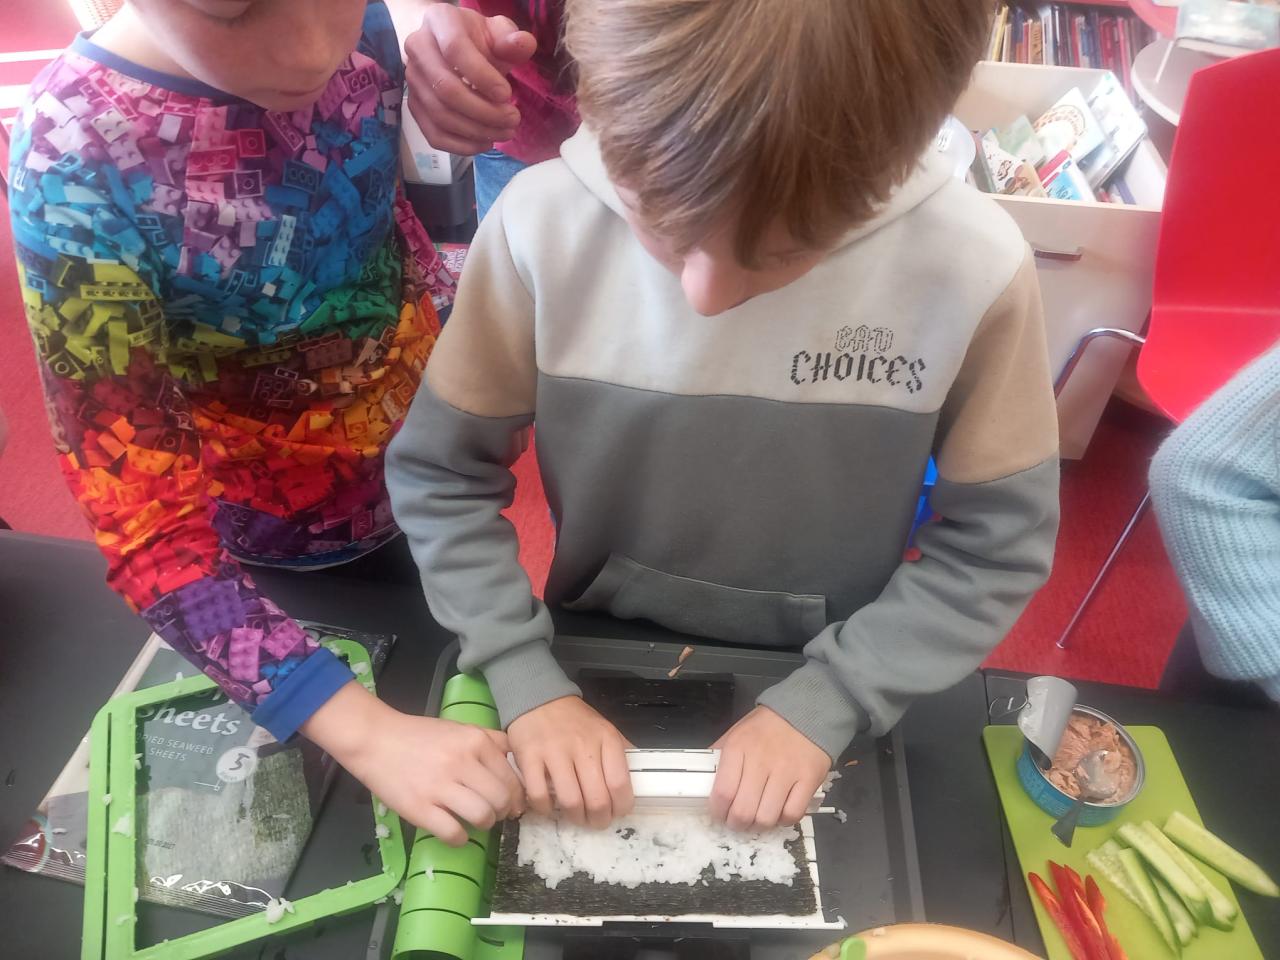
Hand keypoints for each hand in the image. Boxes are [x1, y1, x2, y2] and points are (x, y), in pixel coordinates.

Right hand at [301, 680, 522, 844]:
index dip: (516, 795)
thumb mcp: (459, 728)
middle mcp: (462, 763)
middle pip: (502, 799)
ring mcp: (440, 787)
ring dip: (485, 824)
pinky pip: (454, 833)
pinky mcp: (420, 809)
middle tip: (495, 813)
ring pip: (483, 816)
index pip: (511, 777)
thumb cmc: (419, 735)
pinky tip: (456, 832)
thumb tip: (514, 759)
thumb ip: (489, 740)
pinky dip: (460, 838)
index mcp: (475, 741)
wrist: (376, 739)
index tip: (512, 803)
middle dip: (504, 811)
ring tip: (477, 821)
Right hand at [405, 2, 536, 153]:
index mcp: (438, 22)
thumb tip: (524, 45)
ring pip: (440, 116)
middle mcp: (417, 50)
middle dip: (484, 111)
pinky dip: (462, 145)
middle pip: (446, 89)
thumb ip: (511, 39)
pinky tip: (485, 142)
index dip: (482, 77)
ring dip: (477, 131)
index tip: (507, 94)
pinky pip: (434, 134)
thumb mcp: (496, 31)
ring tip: (505, 131)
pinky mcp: (414, 107)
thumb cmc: (476, 38)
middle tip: (512, 119)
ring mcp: (412, 81)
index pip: (455, 50)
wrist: (448, 45)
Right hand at [507, 696, 633, 828]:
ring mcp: (554, 751)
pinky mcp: (529, 757)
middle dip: (599, 819)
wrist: (539, 698)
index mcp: (606, 739)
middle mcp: (583, 745)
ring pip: (570, 801)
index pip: (620, 784)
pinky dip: (545, 809)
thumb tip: (640, 778)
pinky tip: (549, 806)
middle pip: (597, 799)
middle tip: (596, 821)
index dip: (621, 807)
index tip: (618, 813)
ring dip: (575, 818)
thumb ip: (621, 753)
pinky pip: (539, 795)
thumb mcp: (604, 729)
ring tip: (576, 816)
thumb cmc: (574, 720)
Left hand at [709, 706, 830, 830]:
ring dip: (759, 825)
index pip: (723, 792)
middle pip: (743, 811)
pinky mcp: (809, 779)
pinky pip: (792, 815)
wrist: (804, 713)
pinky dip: (783, 820)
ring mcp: (787, 771)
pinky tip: (779, 812)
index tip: (720, 814)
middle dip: (737, 824)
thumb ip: (719, 756)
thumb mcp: (736, 734)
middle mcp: (761, 760)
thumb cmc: (765, 727)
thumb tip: (702, 779)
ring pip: (767, 818)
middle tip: (738, 821)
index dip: (718, 812)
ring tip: (758, 818)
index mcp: (738, 748)